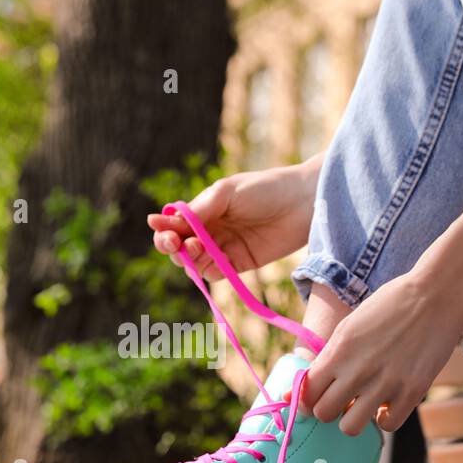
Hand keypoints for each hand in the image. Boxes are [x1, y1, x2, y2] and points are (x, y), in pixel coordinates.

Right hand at [147, 156, 321, 278]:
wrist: (303, 203)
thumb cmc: (265, 189)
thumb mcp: (226, 194)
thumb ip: (198, 211)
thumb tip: (164, 221)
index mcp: (204, 210)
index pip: (175, 224)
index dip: (163, 228)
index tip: (158, 227)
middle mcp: (211, 231)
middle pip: (180, 247)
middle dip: (171, 246)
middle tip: (172, 243)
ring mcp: (224, 249)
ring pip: (194, 263)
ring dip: (189, 258)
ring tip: (197, 247)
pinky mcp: (239, 264)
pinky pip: (215, 273)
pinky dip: (209, 269)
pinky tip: (213, 259)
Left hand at [302, 270, 462, 435]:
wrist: (435, 296)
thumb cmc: (389, 306)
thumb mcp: (349, 327)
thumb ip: (326, 359)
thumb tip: (294, 391)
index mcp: (338, 351)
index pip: (306, 392)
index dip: (307, 399)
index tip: (316, 398)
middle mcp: (357, 370)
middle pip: (323, 413)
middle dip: (329, 408)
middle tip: (342, 399)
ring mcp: (385, 384)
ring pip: (350, 427)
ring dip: (353, 419)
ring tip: (364, 404)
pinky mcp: (412, 392)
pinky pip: (387, 426)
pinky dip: (385, 418)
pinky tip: (388, 403)